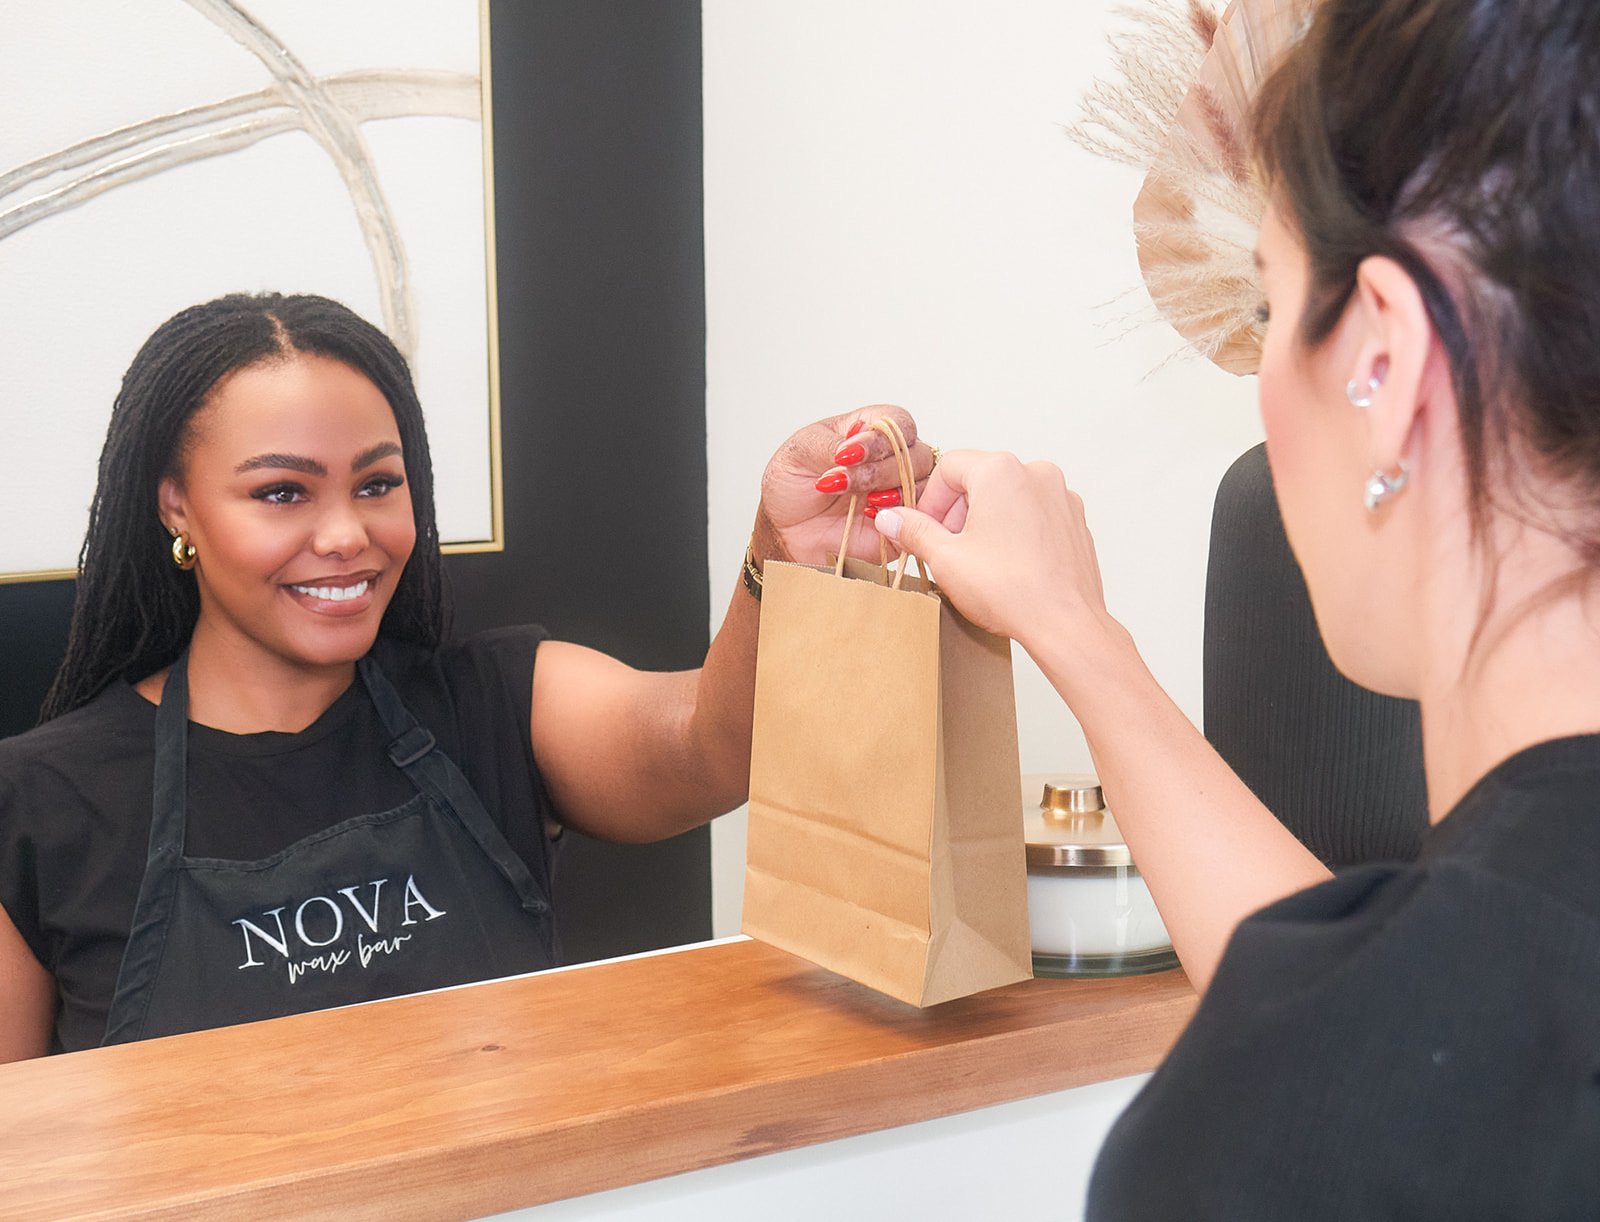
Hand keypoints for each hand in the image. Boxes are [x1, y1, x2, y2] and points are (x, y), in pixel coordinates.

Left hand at [754, 405, 936, 565]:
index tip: (845, 454)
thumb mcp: (798, 452)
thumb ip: (828, 445)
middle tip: (842, 482)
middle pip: (915, 454)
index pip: (898, 422)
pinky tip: (870, 516)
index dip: (879, 439)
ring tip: (861, 501)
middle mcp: (889, 457)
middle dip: (878, 469)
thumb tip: (852, 447)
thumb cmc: (792, 485)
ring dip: (891, 491)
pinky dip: (899, 515)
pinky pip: (919, 516)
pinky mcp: (902, 521)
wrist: (786, 531)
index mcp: (868, 430)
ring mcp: (898, 489)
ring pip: (921, 483)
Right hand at [871, 450, 1111, 652]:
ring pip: (1009, 496)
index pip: (949, 467)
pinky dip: (1016, 530)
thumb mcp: (946, 559)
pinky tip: (1008, 565)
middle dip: (957, 511)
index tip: (924, 530)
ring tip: (978, 560)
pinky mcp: (1075, 520)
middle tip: (947, 549)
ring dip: (986, 521)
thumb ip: (914, 530)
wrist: (1065, 624)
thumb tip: (891, 518)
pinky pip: (1034, 514)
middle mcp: (1036, 473)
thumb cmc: (1012, 590)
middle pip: (980, 479)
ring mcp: (1061, 496)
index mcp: (1001, 471)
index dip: (929, 500)